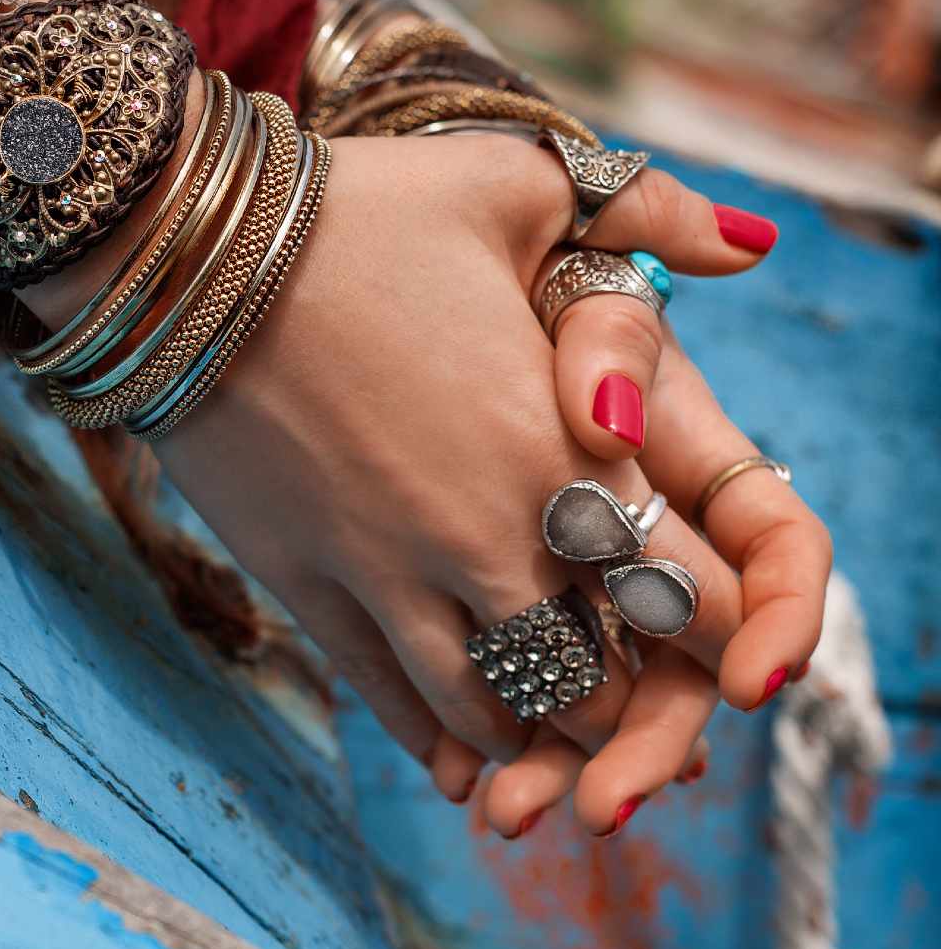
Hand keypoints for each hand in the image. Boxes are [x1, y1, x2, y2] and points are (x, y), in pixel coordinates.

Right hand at [153, 133, 830, 835]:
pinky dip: (437, 739)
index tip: (729, 637)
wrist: (191, 254)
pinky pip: (389, 696)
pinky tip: (457, 764)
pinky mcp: (306, 586)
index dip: (721, 626)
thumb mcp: (517, 185)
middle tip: (641, 700)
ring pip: (492, 703)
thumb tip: (756, 241)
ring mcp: (389, 574)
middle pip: (595, 670)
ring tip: (551, 732)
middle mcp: (487, 536)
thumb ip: (650, 214)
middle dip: (631, 695)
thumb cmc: (362, 210)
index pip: (682, 584)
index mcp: (559, 448)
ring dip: (534, 728)